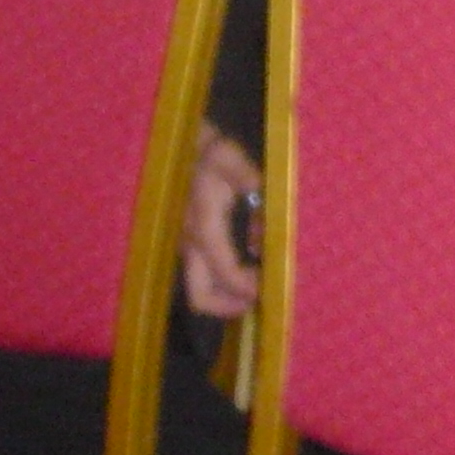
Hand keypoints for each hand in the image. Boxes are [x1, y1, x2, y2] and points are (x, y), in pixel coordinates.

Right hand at [181, 125, 262, 319]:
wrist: (189, 148)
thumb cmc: (213, 154)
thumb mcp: (231, 159)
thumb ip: (247, 179)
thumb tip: (262, 202)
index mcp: (204, 229)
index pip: (224, 271)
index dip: (245, 287)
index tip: (267, 289)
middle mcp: (190, 244)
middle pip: (200, 296)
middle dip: (229, 306)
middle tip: (259, 300)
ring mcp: (186, 246)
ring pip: (200, 288)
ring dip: (227, 294)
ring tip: (257, 285)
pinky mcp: (189, 243)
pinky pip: (203, 273)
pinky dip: (223, 279)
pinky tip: (249, 263)